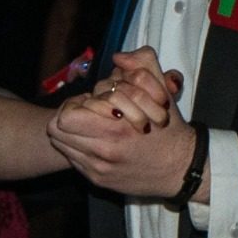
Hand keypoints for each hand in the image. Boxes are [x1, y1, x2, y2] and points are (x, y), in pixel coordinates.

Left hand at [49, 48, 198, 199]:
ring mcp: (98, 169)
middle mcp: (103, 153)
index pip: (65, 117)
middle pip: (56, 131)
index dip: (74, 104)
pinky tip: (97, 142)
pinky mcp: (98, 180)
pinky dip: (79, 148)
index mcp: (115, 130)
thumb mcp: (161, 93)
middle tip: (86, 113)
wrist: (181, 169)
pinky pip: (73, 160)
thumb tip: (118, 56)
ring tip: (90, 127)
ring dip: (71, 133)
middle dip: (68, 117)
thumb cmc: (169, 129)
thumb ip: (142, 66)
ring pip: (62, 146)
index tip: (90, 101)